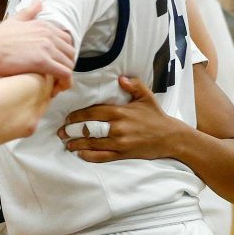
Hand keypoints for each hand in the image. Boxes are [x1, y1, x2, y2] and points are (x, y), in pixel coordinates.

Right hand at [0, 2, 74, 82]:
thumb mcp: (14, 20)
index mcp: (43, 25)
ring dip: (65, 76)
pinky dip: (64, 83)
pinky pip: (64, 74)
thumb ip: (29, 12)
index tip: (56, 62)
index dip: (64, 53)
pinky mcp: (43, 61)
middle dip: (65, 65)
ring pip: (69, 64)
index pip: (67, 39)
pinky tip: (56, 88)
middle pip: (71, 52)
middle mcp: (48, 34)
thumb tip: (40, 3)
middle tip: (56, 75)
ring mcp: (46, 47)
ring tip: (55, 84)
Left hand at [57, 76, 183, 161]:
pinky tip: (80, 154)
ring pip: (93, 143)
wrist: (172, 138)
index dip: (77, 115)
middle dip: (73, 130)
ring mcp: (121, 142)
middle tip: (61, 132)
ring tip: (67, 143)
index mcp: (120, 112)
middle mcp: (118, 127)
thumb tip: (121, 78)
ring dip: (77, 144)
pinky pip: (103, 157)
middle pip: (89, 129)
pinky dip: (90, 156)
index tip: (68, 118)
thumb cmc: (156, 116)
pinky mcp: (124, 154)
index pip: (92, 113)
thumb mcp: (146, 97)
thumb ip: (133, 85)